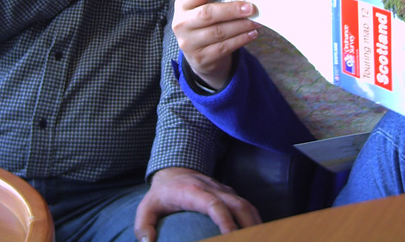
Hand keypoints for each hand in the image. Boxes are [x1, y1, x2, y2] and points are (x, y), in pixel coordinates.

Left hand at [134, 167, 260, 241]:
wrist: (174, 170)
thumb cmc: (161, 194)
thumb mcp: (146, 208)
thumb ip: (144, 226)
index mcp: (194, 192)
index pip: (214, 204)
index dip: (225, 220)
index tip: (231, 236)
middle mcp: (213, 189)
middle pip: (238, 205)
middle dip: (248, 225)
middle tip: (254, 240)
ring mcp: (223, 190)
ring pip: (246, 205)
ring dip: (255, 223)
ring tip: (260, 239)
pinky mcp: (229, 194)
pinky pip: (246, 206)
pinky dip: (254, 220)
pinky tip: (257, 234)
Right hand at [173, 0, 260, 89]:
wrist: (199, 55)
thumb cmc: (206, 23)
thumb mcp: (203, 8)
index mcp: (182, 5)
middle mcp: (181, 23)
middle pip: (207, 14)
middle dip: (231, 10)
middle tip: (251, 7)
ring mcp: (189, 43)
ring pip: (218, 32)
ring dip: (241, 26)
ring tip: (256, 21)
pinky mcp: (200, 58)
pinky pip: (224, 47)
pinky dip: (241, 39)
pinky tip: (252, 33)